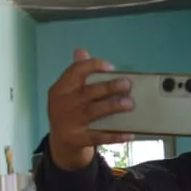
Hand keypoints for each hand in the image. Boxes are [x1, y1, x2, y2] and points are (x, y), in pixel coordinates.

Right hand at [46, 49, 134, 170]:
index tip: (111, 67)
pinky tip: (130, 133)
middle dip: (109, 88)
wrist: (60, 140)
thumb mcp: (67, 91)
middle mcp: (64, 104)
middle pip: (88, 92)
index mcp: (61, 88)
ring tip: (129, 104)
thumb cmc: (68, 109)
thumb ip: (77, 73)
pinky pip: (100, 136)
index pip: (75, 71)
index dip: (93, 66)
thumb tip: (81, 51)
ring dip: (113, 107)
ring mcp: (71, 122)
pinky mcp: (79, 139)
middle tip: (127, 85)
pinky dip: (115, 135)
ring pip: (94, 112)